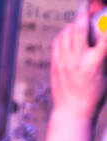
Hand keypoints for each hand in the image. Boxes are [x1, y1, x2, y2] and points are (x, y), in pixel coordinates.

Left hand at [50, 5, 106, 119]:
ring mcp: (63, 63)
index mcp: (94, 64)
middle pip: (78, 30)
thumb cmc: (94, 95)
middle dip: (84, 16)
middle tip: (88, 10)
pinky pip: (56, 44)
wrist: (71, 112)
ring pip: (65, 35)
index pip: (104, 38)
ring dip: (72, 25)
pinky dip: (62, 35)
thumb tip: (103, 41)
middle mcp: (77, 61)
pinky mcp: (54, 66)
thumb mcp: (105, 75)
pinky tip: (67, 33)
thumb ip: (104, 57)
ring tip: (78, 22)